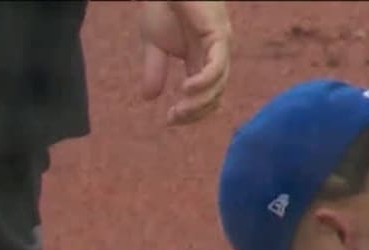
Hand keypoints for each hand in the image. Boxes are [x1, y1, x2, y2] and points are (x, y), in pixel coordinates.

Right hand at [138, 1, 231, 124]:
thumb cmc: (161, 6)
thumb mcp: (153, 45)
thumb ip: (154, 71)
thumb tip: (149, 98)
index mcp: (201, 61)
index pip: (205, 96)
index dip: (192, 112)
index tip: (170, 120)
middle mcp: (214, 57)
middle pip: (215, 96)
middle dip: (195, 112)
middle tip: (174, 117)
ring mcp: (219, 46)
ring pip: (218, 85)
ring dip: (199, 102)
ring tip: (180, 109)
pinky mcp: (219, 35)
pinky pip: (216, 67)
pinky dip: (204, 82)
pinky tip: (186, 89)